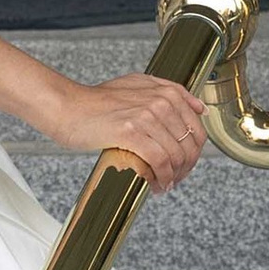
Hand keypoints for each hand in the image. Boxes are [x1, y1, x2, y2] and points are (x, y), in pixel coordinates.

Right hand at [28, 69, 207, 191]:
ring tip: (163, 185)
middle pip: (189, 145)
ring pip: (175, 156)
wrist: (67, 107)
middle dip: (185, 169)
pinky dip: (161, 178)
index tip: (183, 165)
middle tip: (174, 180)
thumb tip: (200, 109)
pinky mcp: (131, 132)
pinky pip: (159, 161)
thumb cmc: (96, 100)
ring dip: (172, 177)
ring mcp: (147, 116)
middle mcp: (161, 101)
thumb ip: (168, 92)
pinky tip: (155, 185)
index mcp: (167, 92)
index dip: (193, 154)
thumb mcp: (137, 84)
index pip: (197, 129)